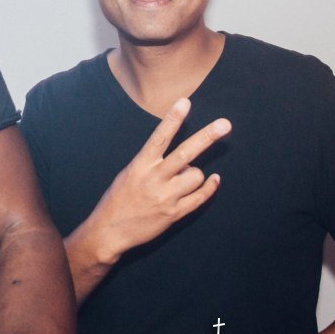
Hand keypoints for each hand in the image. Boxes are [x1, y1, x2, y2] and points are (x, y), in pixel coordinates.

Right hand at [66, 99, 229, 295]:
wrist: (109, 232)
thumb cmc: (118, 200)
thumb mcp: (129, 174)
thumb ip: (152, 163)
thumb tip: (182, 158)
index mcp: (140, 166)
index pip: (159, 138)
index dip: (173, 119)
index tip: (185, 101)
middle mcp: (154, 179)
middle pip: (186, 153)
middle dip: (207, 137)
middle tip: (225, 124)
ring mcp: (166, 197)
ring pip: (196, 175)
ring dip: (194, 175)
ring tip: (181, 180)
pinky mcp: (174, 214)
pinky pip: (200, 197)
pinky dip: (209, 187)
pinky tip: (214, 179)